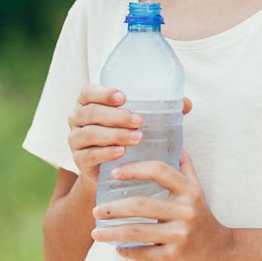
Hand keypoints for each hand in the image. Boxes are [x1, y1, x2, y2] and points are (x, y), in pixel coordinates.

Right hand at [67, 85, 192, 187]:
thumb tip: (186, 103)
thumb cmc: (126, 133)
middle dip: (115, 116)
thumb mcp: (138, 119)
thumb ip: (161, 109)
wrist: (110, 169)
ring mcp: (75, 139)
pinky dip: (105, 153)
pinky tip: (121, 152)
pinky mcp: (78, 161)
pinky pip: (88, 155)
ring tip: (136, 138)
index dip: (103, 93)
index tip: (124, 97)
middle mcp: (77, 118)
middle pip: (90, 112)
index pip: (88, 92)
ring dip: (114, 134)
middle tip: (139, 121)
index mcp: (89, 102)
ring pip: (89, 133)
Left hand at [91, 151, 233, 260]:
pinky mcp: (174, 257)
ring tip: (95, 232)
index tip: (114, 173)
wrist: (219, 255)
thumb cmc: (202, 220)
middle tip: (96, 209)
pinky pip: (143, 253)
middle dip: (113, 208)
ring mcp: (180, 235)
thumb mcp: (198, 192)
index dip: (134, 169)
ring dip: (112, 232)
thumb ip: (186, 169)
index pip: (159, 171)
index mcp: (189, 191)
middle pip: (141, 204)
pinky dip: (126, 251)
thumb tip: (176, 145)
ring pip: (137, 231)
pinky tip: (116, 248)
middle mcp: (186, 211)